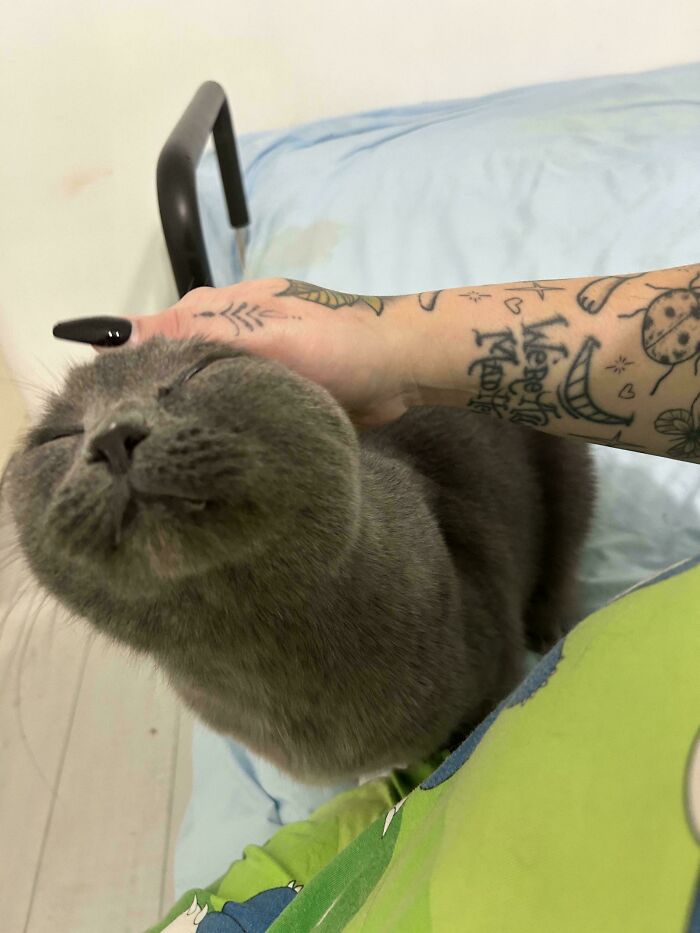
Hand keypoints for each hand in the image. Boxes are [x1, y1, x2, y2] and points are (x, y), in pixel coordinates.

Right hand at [55, 278, 416, 424]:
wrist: (397, 368)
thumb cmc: (333, 345)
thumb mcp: (259, 334)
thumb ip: (194, 334)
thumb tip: (114, 336)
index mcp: (215, 308)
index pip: (149, 335)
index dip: (125, 367)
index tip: (105, 412)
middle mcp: (224, 332)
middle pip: (172, 364)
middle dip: (154, 395)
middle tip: (135, 447)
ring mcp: (247, 360)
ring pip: (201, 387)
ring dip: (187, 411)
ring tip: (164, 453)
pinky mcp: (269, 386)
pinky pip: (230, 402)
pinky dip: (218, 419)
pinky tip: (207, 445)